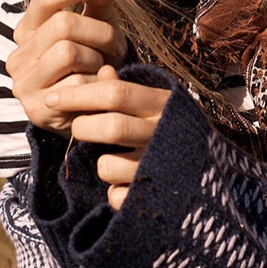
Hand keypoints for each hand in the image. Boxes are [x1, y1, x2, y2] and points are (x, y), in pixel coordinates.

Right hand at [6, 0, 127, 134]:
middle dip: (100, 32)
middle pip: (63, 24)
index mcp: (28, 29)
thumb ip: (98, 5)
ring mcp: (24, 83)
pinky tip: (98, 90)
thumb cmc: (93, 65)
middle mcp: (18, 55)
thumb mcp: (97, 29)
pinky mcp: (37, 109)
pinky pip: (77, 86)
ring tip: (106, 68)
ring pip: (68, 52)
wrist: (88, 115)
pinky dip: (97, 85)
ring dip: (98, 59)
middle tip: (116, 46)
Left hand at [45, 66, 170, 209]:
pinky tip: (129, 184)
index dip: (78, 95)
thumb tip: (103, 70)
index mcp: (163, 105)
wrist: (214, 175)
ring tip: (115, 160)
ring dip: (102, 164)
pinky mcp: (155, 197)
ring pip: (108, 165)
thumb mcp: (157, 104)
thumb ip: (128, 89)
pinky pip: (116, 195)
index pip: (115, 93)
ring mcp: (160, 167)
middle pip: (111, 126)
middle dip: (83, 128)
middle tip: (80, 128)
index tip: (52, 99)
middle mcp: (164, 133)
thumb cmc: (174, 130)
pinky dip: (115, 192)